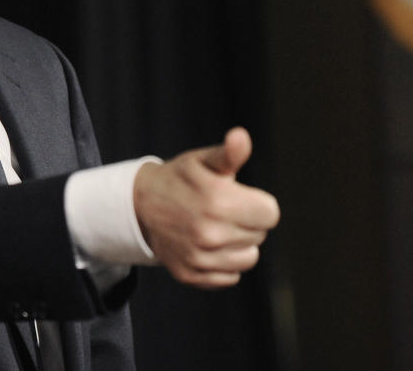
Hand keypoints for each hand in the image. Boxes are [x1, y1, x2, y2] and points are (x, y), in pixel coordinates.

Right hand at [133, 127, 279, 288]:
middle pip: (260, 234)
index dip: (257, 202)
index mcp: (218, 200)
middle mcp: (210, 233)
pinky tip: (207, 246)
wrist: (141, 205)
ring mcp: (199, 258)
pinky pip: (230, 277)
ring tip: (216, 227)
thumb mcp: (203, 160)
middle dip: (247, 221)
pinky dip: (224, 263)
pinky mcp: (192, 275)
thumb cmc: (181, 179)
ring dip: (238, 244)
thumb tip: (241, 136)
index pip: (270, 213)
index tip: (238, 196)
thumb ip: (229, 153)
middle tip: (222, 209)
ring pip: (248, 258)